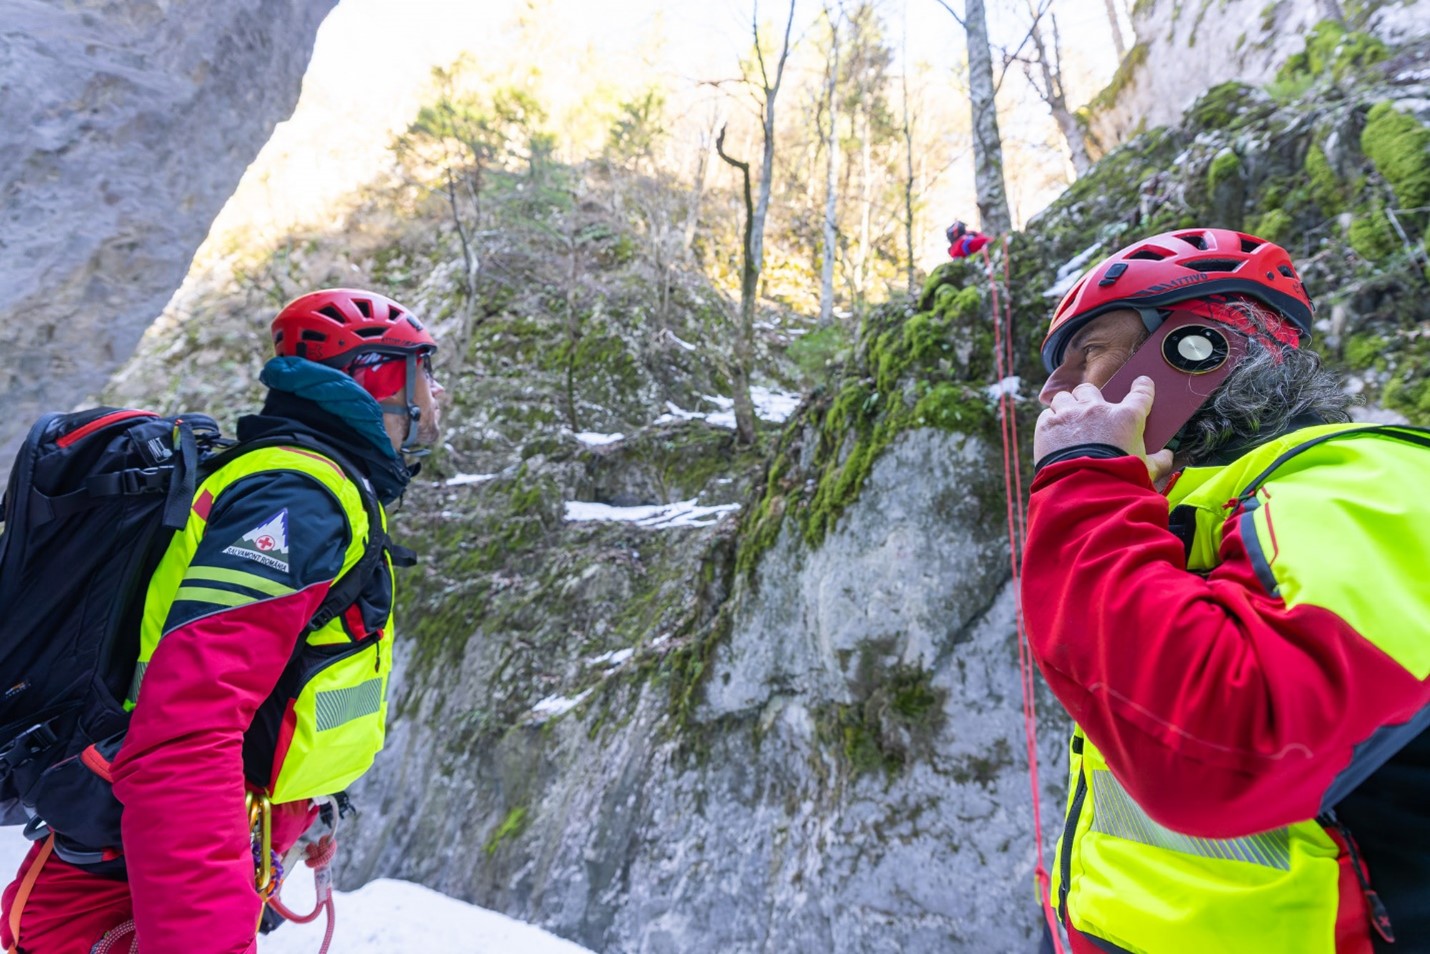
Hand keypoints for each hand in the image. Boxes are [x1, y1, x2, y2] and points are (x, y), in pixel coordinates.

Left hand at [1034, 376, 1174, 482]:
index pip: (1141, 394)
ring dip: (1066, 406)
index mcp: (1127, 418)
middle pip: (1090, 389)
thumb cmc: (1119, 481)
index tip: (1142, 383)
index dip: (1143, 386)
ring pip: (1064, 397)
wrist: (1085, 492)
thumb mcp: (1146, 471)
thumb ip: (1159, 461)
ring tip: (1066, 421)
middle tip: (1088, 411)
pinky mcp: (1047, 426)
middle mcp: (1097, 410)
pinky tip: (1053, 435)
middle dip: (1088, 398)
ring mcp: (1070, 415)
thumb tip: (1168, 457)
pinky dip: (1050, 422)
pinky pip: (1047, 414)